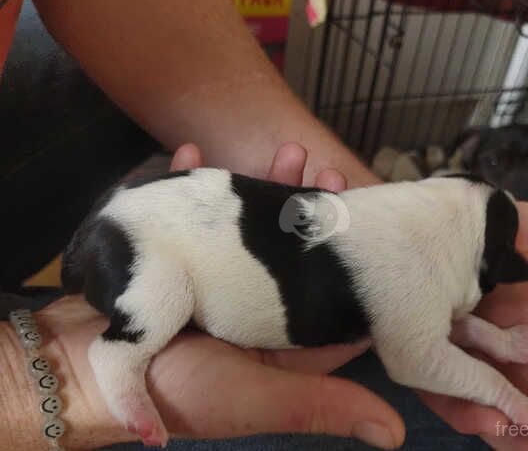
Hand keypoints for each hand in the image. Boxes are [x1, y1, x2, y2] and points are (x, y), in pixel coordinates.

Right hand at [5, 143, 403, 449]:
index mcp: (278, 336)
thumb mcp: (255, 401)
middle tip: (328, 173)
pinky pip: (190, 213)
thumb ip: (322, 406)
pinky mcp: (174, 257)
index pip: (330, 297)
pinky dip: (194, 182)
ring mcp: (212, 276)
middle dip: (311, 210)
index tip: (371, 222)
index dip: (354, 263)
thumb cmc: (178, 390)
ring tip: (288, 152)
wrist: (82, 371)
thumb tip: (398, 434)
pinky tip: (199, 152)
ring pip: (250, 225)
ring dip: (266, 187)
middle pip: (293, 252)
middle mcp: (250, 303)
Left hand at [418, 203, 527, 449]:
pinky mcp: (418, 358)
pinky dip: (468, 409)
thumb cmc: (463, 223)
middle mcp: (498, 341)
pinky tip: (495, 423)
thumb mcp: (527, 227)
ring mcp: (460, 353)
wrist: (399, 219)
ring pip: (497, 401)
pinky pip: (444, 391)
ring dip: (526, 432)